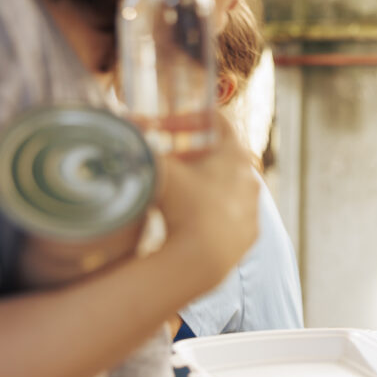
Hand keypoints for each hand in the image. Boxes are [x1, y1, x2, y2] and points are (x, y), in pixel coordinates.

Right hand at [155, 111, 259, 284]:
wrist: (205, 257)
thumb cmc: (184, 206)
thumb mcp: (158, 169)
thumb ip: (142, 144)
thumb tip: (124, 126)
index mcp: (235, 153)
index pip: (216, 122)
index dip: (187, 120)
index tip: (162, 129)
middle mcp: (250, 177)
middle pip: (220, 154)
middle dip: (189, 154)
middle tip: (164, 160)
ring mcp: (252, 207)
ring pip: (226, 185)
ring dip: (200, 183)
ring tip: (173, 190)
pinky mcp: (248, 232)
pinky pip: (228, 214)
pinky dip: (209, 211)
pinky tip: (187, 218)